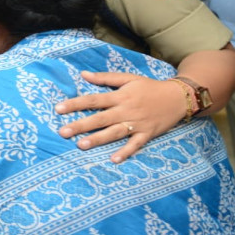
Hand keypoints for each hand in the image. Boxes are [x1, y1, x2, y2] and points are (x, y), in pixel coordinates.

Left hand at [55, 71, 187, 161]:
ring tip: (81, 145)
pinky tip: (114, 159)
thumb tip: (83, 74)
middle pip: (100, 118)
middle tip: (62, 132)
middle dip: (80, 125)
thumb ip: (105, 78)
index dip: (75, 104)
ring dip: (98, 139)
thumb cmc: (149, 87)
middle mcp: (126, 110)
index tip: (58, 109)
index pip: (93, 100)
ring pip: (114, 132)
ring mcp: (136, 123)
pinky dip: (126, 152)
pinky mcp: (147, 134)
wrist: (177, 97)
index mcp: (120, 96)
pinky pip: (135, 145)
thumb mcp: (128, 78)